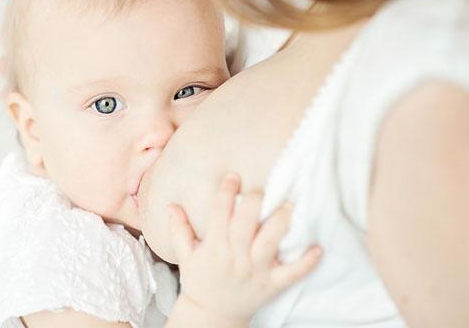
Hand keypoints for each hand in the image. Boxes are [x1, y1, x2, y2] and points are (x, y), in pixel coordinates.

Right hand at [168, 174, 321, 324]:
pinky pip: (292, 274)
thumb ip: (179, 229)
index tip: (233, 176)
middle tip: (262, 189)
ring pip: (270, 243)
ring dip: (281, 223)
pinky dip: (307, 262)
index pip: (220, 214)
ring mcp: (255, 271)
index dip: (226, 193)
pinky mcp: (271, 285)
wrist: (211, 316)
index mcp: (214, 247)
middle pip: (246, 225)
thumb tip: (171, 205)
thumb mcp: (185, 255)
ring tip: (291, 205)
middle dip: (254, 203)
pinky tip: (318, 248)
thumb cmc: (199, 281)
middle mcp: (236, 257)